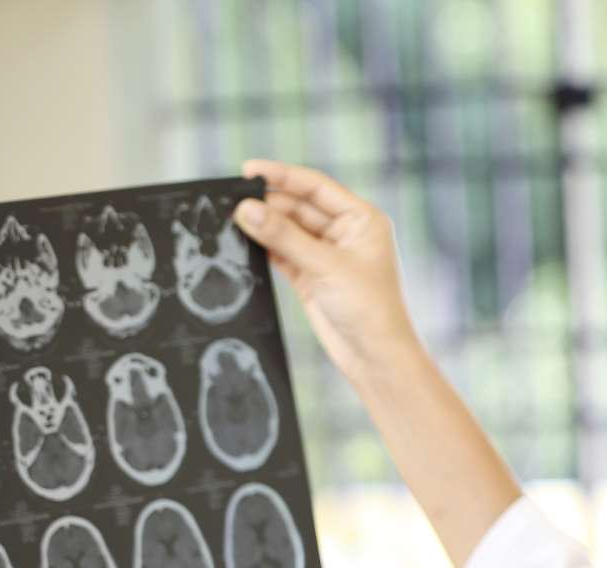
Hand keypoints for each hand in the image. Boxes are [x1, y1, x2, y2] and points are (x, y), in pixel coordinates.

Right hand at [235, 159, 424, 382]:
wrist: (376, 357)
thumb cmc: (369, 308)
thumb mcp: (325, 266)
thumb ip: (283, 236)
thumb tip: (246, 209)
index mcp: (361, 219)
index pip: (316, 186)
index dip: (282, 176)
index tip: (248, 170)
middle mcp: (345, 233)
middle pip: (298, 206)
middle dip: (268, 203)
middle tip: (232, 200)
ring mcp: (327, 255)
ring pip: (288, 231)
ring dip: (263, 226)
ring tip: (231, 219)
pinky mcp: (311, 277)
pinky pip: (283, 254)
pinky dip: (264, 248)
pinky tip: (243, 242)